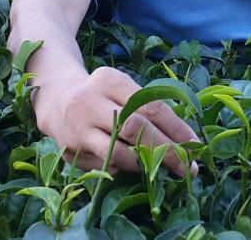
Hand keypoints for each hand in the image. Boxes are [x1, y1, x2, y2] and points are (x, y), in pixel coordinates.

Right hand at [32, 66, 199, 177]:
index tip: (195, 146)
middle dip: (166, 150)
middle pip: (136, 128)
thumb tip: (184, 140)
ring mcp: (77, 126)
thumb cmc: (102, 95)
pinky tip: (133, 168)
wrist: (55, 99)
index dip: (176, 129)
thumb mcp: (121, 89)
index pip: (150, 106)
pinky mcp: (69, 149)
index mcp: (110, 80)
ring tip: (161, 170)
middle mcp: (90, 100)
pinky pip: (104, 165)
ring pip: (119, 151)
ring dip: (145, 164)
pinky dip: (123, 168)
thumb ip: (147, 108)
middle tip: (187, 167)